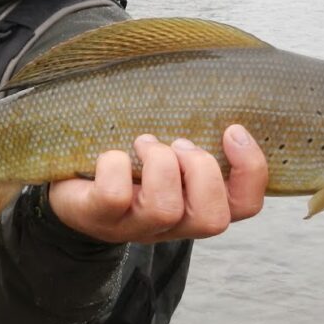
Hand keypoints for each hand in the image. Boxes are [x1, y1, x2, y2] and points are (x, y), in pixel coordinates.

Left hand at [47, 127, 266, 243]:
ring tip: (144, 144)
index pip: (246, 206)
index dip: (250, 170)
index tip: (232, 130)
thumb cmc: (130, 163)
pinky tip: (111, 155)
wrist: (72, 186)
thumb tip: (218, 96)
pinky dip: (115, 165)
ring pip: (165, 208)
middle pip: (212, 218)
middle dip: (201, 169)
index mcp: (196, 207)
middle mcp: (171, 225)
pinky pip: (115, 196)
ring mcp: (134, 227)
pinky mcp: (98, 217)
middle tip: (178, 144)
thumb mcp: (170, 152)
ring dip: (159, 163)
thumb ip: (196, 139)